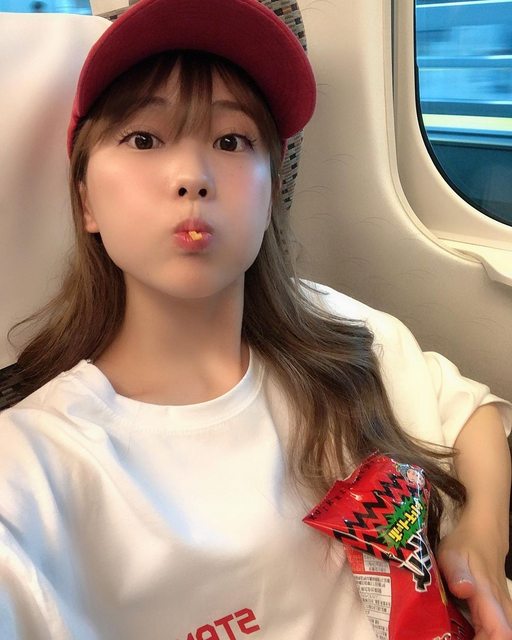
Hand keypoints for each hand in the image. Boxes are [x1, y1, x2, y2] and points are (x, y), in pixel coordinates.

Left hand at [437, 518, 511, 639]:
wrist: (484, 533)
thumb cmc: (465, 545)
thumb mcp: (453, 555)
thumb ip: (457, 574)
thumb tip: (464, 591)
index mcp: (489, 600)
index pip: (499, 635)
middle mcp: (501, 610)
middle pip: (501, 638)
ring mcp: (503, 610)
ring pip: (501, 634)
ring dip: (483, 638)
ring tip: (456, 637)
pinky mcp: (499, 610)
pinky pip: (497, 630)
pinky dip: (483, 635)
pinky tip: (463, 634)